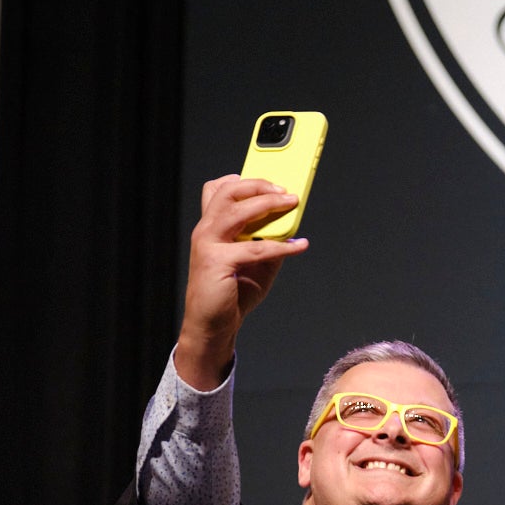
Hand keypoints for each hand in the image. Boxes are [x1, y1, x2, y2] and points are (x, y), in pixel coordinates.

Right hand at [174, 175, 309, 389]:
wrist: (212, 324)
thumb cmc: (231, 294)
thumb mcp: (254, 263)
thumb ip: (267, 242)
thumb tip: (291, 227)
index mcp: (211, 228)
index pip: (216, 190)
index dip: (241, 179)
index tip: (268, 179)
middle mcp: (206, 231)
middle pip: (228, 192)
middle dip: (259, 185)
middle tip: (285, 190)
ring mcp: (208, 245)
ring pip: (238, 212)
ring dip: (268, 204)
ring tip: (290, 203)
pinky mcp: (217, 262)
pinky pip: (254, 249)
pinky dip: (279, 246)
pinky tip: (298, 246)